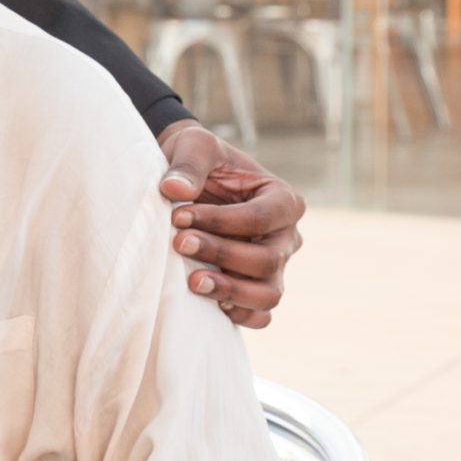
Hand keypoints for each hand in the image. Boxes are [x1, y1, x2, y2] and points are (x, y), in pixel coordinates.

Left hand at [156, 121, 304, 329]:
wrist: (186, 181)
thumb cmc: (197, 160)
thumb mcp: (194, 145)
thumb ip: (188, 164)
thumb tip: (174, 190)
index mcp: (283, 199)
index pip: (262, 218)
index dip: (220, 221)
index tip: (178, 216)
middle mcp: (286, 236)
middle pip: (267, 260)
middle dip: (221, 254)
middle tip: (179, 243)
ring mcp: (275, 265)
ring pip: (269, 294)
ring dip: (230, 290)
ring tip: (192, 283)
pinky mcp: (256, 286)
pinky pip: (261, 314)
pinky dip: (240, 314)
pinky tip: (209, 303)